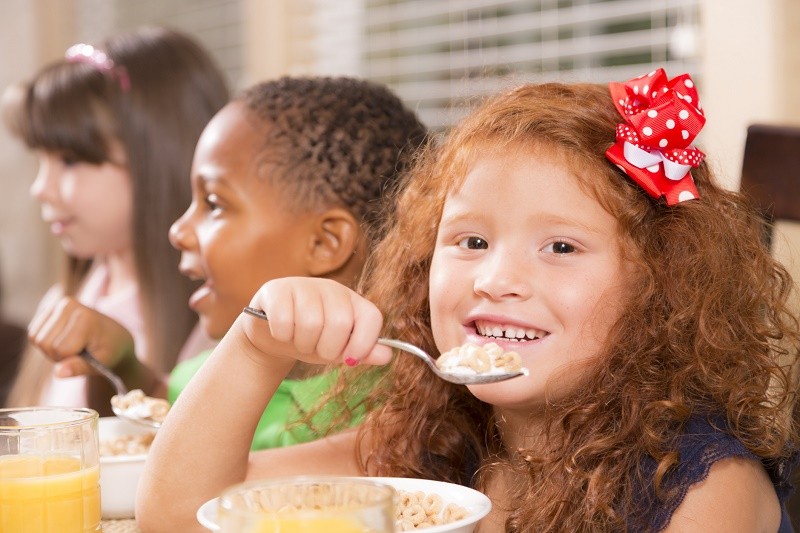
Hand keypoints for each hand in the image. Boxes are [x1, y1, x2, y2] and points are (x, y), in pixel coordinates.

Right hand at [28, 295, 135, 377]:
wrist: (114, 337)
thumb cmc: (109, 351)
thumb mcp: (101, 363)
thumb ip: (79, 368)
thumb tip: (58, 372)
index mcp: (85, 317)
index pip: (60, 349)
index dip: (69, 360)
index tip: (86, 355)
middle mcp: (68, 305)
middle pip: (45, 343)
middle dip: (59, 355)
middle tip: (79, 351)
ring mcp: (57, 305)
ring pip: (37, 338)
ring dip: (51, 349)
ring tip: (72, 345)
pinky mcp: (48, 309)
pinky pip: (34, 334)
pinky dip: (46, 342)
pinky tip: (63, 339)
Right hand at [241, 277, 392, 366]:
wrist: (272, 335)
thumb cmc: (312, 340)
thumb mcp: (339, 349)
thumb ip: (363, 352)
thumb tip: (386, 355)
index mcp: (353, 302)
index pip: (372, 317)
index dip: (364, 344)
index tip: (349, 360)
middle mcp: (332, 288)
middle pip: (340, 322)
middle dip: (327, 348)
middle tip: (317, 349)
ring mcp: (304, 286)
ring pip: (311, 323)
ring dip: (303, 344)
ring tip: (299, 340)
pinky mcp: (277, 290)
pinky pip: (284, 320)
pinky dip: (282, 336)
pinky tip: (281, 331)